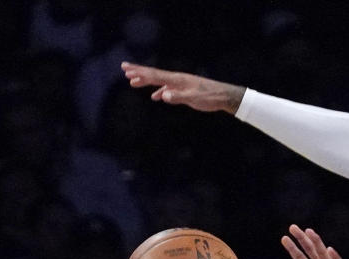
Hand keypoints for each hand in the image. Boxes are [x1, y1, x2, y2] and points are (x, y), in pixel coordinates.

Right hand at [121, 61, 244, 112]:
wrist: (224, 96)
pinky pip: (169, 89)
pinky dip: (160, 92)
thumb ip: (177, 97)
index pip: (154, 75)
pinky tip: (156, 97)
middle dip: (139, 72)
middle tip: (124, 69)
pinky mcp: (185, 90)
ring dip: (146, 82)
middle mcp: (177, 79)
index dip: (140, 73)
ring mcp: (181, 84)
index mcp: (177, 80)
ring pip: (160, 81)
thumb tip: (162, 96)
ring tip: (133, 83)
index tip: (126, 70)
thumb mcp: (193, 99)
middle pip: (154, 74)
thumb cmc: (210, 98)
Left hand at [277, 225, 348, 258]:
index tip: (284, 238)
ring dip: (317, 242)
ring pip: (323, 253)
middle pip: (310, 250)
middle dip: (302, 239)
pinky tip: (329, 250)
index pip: (300, 258)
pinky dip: (334, 258)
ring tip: (309, 231)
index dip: (292, 248)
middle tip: (292, 227)